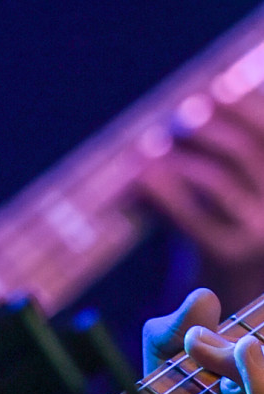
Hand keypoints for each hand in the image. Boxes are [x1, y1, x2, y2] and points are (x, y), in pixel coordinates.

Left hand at [138, 88, 263, 315]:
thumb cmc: (230, 231)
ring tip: (150, 149)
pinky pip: (189, 213)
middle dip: (205, 128)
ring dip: (177, 158)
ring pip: (214, 180)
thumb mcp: (240, 189)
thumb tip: (209, 95)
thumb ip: (232, 154)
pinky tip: (140, 178)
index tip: (215, 90)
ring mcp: (261, 233)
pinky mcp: (228, 255)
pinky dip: (161, 190)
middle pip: (243, 152)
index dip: (245, 109)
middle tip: (177, 118)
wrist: (227, 303)